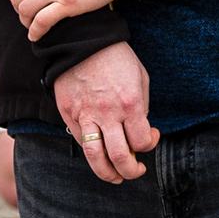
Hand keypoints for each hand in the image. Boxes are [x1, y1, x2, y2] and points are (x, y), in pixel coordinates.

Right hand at [51, 41, 157, 182]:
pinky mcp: (69, 113)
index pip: (142, 142)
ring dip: (107, 174)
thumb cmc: (117, 58)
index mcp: (130, 103)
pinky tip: (99, 152)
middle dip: (130, 172)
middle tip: (135, 171)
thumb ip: (141, 107)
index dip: (149, 145)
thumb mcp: (140, 78)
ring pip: (94, 157)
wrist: (84, 40)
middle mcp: (108, 113)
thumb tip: (140, 131)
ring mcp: (86, 115)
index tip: (150, 138)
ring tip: (115, 177)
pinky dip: (91, 152)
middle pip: (120, 157)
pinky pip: (80, 141)